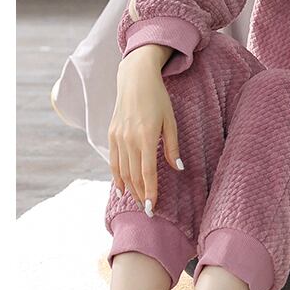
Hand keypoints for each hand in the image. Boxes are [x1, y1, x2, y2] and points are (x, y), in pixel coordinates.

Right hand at [108, 48, 183, 213]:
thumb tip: (178, 168)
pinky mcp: (111, 134)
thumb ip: (172, 146)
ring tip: (137, 202)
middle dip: (141, 194)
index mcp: (146, 136)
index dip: (150, 191)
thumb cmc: (158, 98)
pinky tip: (122, 187)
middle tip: (147, 210)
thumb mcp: (171, 120)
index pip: (148, 172)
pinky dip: (117, 176)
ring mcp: (118, 138)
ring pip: (122, 171)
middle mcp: (129, 140)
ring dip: (130, 188)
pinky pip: (113, 161)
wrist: (135, 79)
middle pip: (134, 175)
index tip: (153, 207)